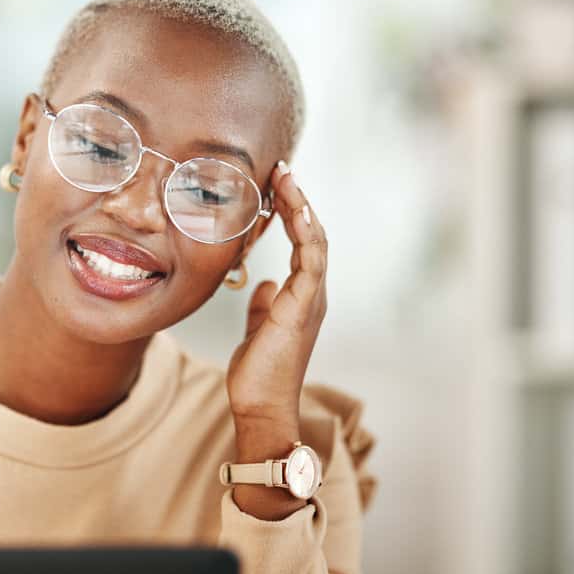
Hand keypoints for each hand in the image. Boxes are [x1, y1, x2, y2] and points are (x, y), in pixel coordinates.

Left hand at [226, 161, 327, 437]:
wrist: (261, 405)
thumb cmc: (259, 372)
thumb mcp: (259, 329)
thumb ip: (264, 306)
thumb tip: (264, 286)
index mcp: (302, 295)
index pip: (303, 241)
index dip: (293, 210)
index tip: (275, 182)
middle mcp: (312, 293)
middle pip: (312, 233)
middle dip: (297, 198)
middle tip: (281, 167)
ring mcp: (311, 300)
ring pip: (315, 242)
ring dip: (302, 208)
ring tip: (287, 178)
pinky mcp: (302, 309)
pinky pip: (311, 263)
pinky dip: (307, 235)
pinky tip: (297, 211)